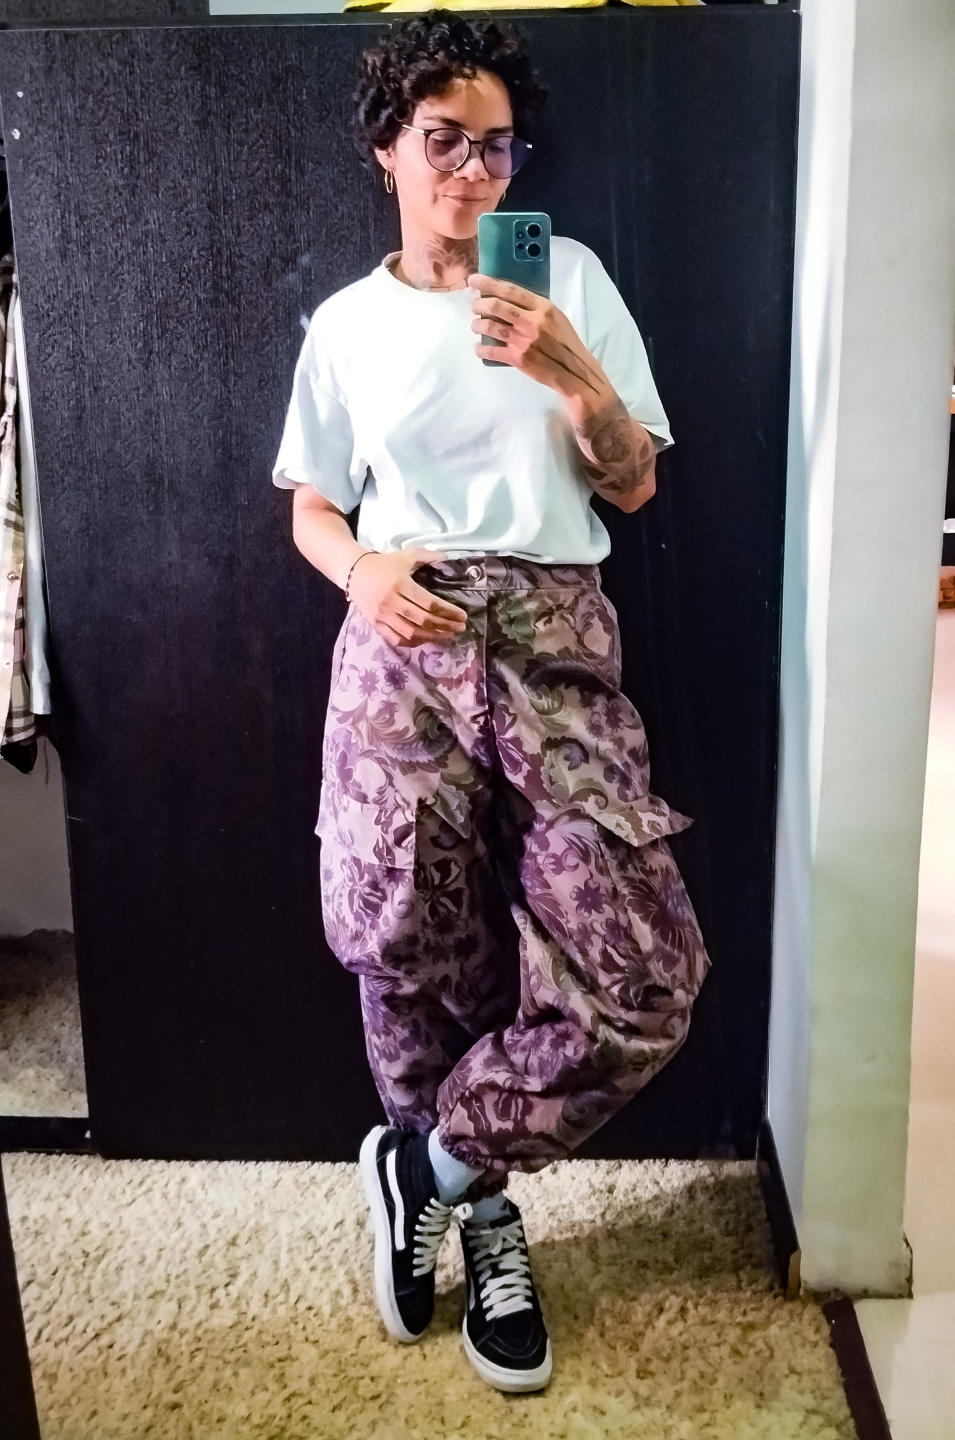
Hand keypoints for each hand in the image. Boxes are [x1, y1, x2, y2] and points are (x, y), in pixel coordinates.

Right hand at [348, 548, 468, 647]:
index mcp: (401, 584)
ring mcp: (383, 616)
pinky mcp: (376, 625)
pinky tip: (426, 639)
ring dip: (432, 637)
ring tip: (447, 635)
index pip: (429, 603)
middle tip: (460, 627)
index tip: (462, 615)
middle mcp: (392, 602)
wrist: (353, 572)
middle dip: (445, 626)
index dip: (448, 611)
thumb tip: (447, 558)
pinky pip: (397, 639)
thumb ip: (427, 556)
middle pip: (423, 620)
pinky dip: (413, 642)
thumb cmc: (382, 564)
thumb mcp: (405, 556)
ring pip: (411, 633)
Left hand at [467, 272, 609, 404]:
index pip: (510, 290)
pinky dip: (481, 349)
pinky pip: (491, 352)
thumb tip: (509, 299)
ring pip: (490, 327)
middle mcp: (532, 321)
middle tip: (475, 306)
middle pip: (496, 306)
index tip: (474, 280)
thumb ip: (535, 308)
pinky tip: (479, 348)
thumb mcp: (555, 317)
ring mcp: (524, 341)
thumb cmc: (565, 343)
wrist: (574, 372)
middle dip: (479, 305)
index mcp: (543, 307)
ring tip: (476, 326)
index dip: (488, 283)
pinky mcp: (519, 359)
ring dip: (478, 325)